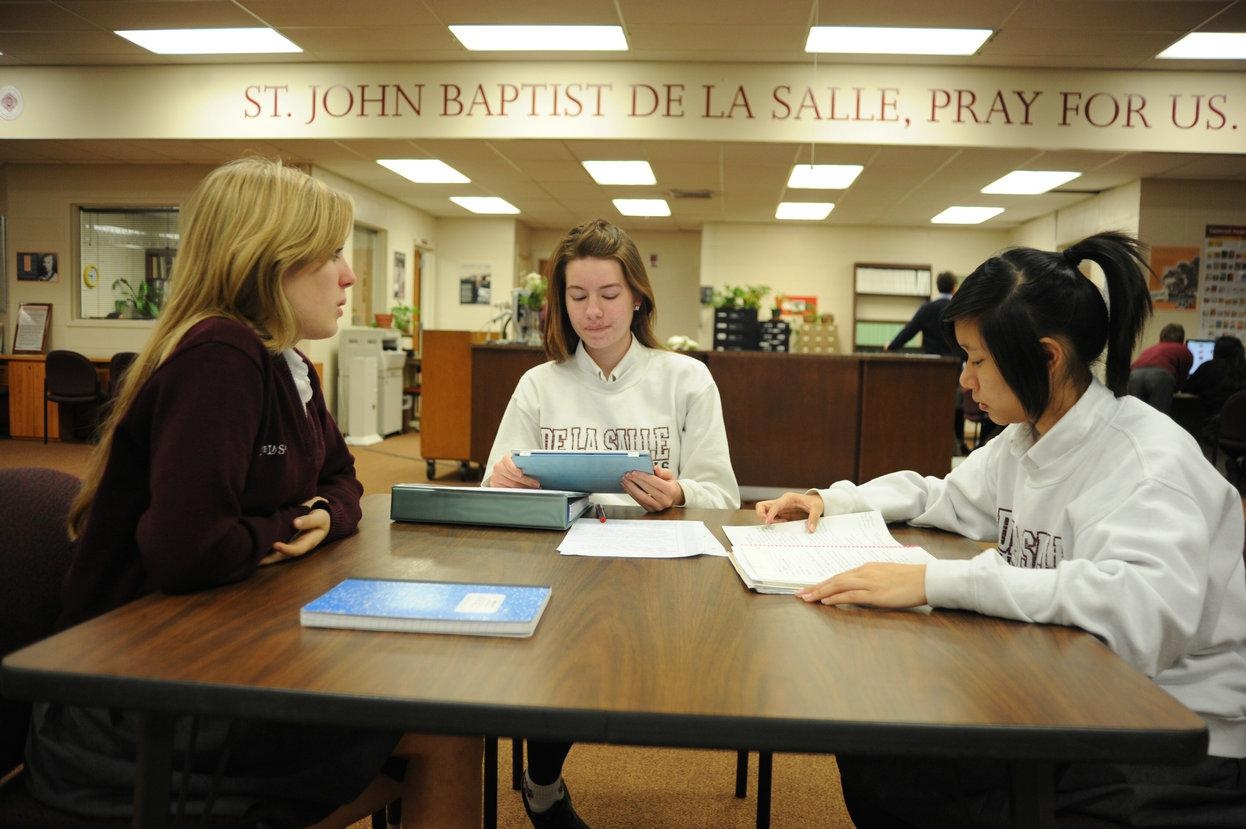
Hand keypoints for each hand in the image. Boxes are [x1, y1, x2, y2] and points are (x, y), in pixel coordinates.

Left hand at [260, 498, 330, 565]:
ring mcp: (291, 545)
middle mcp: (298, 547)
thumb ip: (309, 520)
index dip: (286, 549)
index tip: (275, 545)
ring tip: (251, 557)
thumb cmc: (321, 518)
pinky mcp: (285, 540)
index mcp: (308, 543)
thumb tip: (295, 523)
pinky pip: (274, 547)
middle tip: (257, 560)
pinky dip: (265, 549)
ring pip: (277, 554)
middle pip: (283, 556)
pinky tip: (254, 547)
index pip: (296, 550)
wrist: (322, 518)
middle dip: (270, 560)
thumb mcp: (319, 518)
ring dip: (265, 557)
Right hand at [488, 454, 540, 488]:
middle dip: (526, 481)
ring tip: (534, 489)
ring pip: (511, 486)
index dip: (514, 469)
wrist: (503, 474)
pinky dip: (518, 493)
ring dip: (524, 488)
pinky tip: (525, 493)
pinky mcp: (495, 486)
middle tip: (536, 485)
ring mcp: (496, 478)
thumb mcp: (519, 464)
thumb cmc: (516, 467)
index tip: (521, 474)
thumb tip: (538, 469)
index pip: (508, 463)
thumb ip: (525, 465)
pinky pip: (508, 491)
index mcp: (505, 460)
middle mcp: (498, 468)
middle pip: (512, 477)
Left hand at [622, 466, 683, 511]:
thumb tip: (655, 468)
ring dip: (631, 488)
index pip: (655, 482)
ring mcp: (657, 507)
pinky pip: (639, 501)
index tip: (634, 471)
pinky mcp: (651, 510)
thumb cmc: (670, 485)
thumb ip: (663, 472)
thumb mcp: (670, 476)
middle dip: (635, 481)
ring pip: (641, 497)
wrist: (673, 497)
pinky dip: (632, 493)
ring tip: (624, 480)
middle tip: (627, 474)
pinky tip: (627, 487)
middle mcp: (665, 500)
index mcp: (671, 491)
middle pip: (647, 490)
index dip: (643, 476)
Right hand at [755, 492, 823, 531]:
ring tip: (780, 525)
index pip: (775, 505)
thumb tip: (810, 529)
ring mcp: (779, 508)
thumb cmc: (815, 503)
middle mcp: (781, 502)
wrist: (816, 502)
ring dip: (767, 520)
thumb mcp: (817, 509)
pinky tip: (782, 527)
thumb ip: (813, 518)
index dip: (770, 514)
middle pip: (762, 506)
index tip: (767, 522)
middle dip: (761, 515)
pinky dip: (772, 524)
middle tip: (770, 524)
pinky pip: (770, 518)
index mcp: (788, 498)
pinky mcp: (780, 514)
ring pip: (764, 512)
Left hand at [796, 563, 926, 607]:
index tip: (810, 588)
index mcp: (867, 568)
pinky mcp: (875, 593)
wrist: (926, 579)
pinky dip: (836, 597)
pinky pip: (850, 595)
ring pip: (838, 585)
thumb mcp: (886, 576)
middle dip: (815, 587)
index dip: (823, 583)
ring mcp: (869, 582)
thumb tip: (858, 590)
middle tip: (799, 594)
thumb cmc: (909, 579)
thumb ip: (871, 581)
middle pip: (834, 579)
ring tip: (806, 599)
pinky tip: (825, 602)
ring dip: (820, 592)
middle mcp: (864, 573)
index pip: (839, 576)